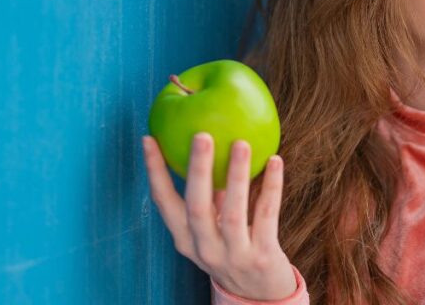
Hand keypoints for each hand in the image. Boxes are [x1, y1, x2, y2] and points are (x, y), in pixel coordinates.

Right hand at [142, 133, 297, 300]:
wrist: (259, 295)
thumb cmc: (233, 248)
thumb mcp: (212, 229)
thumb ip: (210, 196)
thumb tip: (208, 144)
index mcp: (185, 239)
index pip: (163, 202)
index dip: (155, 171)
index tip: (149, 139)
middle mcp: (204, 248)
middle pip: (196, 206)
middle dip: (198, 170)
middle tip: (202, 135)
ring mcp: (233, 255)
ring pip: (232, 212)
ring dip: (236, 176)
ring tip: (241, 143)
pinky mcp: (262, 257)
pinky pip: (266, 215)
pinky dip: (271, 187)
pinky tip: (275, 161)